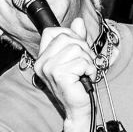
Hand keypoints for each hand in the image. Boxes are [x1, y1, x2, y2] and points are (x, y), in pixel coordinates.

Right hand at [32, 17, 95, 131]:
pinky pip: (82, 61)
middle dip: (83, 48)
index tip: (78, 48)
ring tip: (86, 72)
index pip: (52, 32)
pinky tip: (87, 78)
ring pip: (76, 49)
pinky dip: (91, 69)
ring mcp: (49, 69)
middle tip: (86, 64)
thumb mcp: (76, 58)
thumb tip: (78, 21)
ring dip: (88, 60)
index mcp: (42, 58)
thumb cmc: (76, 86)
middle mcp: (42, 63)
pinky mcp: (60, 75)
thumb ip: (76, 39)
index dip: (69, 34)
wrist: (77, 110)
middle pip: (66, 37)